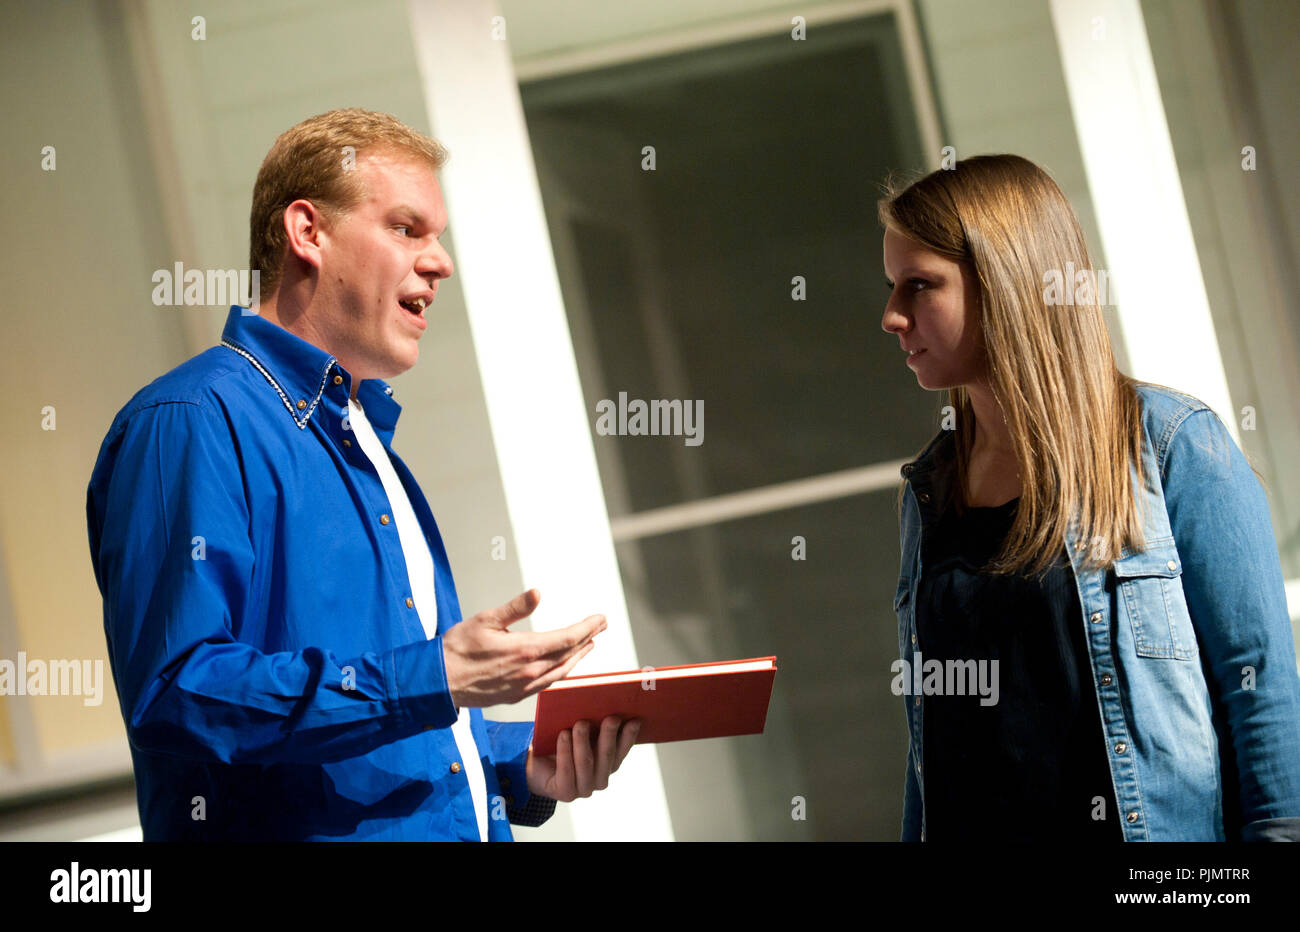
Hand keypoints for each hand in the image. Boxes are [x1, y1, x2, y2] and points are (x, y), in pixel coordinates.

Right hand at [442, 589, 604, 707]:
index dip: (587, 627)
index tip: (601, 619)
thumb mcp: (485, 620)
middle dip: (588, 639)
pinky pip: (548, 683)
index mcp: (525, 650)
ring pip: (561, 671)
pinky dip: (562, 671)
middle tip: (601, 626)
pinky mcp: (516, 695)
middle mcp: (530, 671)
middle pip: (569, 654)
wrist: (438, 682)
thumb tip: (537, 593)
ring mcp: (524, 686)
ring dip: (578, 657)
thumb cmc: (457, 649)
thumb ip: (515, 608)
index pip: (567, 638)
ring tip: (588, 644)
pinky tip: (563, 665)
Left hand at [526, 715, 640, 801]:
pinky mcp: (566, 793)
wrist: (535, 763)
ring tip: (581, 723)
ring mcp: (584, 789)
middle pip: (607, 756)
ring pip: (586, 762)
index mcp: (609, 765)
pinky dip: (565, 751)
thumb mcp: (580, 732)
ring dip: (584, 741)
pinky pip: (567, 771)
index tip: (634, 720)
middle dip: (609, 735)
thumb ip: (594, 723)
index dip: (629, 736)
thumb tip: (603, 703)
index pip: (622, 750)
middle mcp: (600, 779)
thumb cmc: (561, 743)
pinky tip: (564, 735)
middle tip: (610, 718)